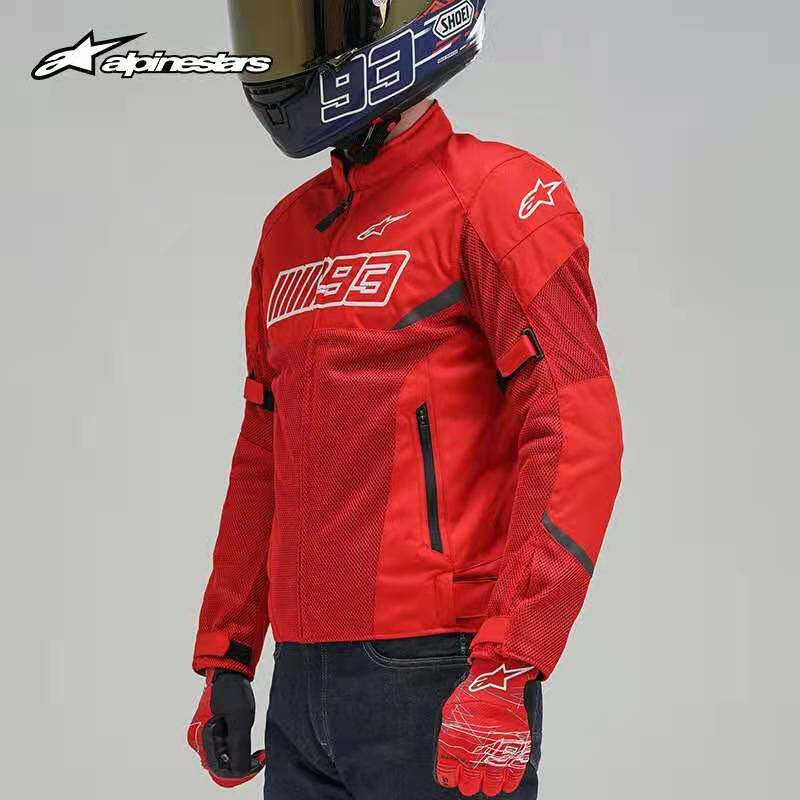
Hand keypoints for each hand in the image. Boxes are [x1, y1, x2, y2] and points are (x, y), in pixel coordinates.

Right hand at [187, 669, 265, 787]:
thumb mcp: (241, 719)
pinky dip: (237, 750)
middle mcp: (199, 742)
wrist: (228, 670)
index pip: (223, 772)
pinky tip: (249, 742)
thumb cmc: (233, 691)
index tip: (260, 760)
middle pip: (222, 768)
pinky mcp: (211, 732)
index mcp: (203, 740)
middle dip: (243, 765)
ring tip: (257, 749)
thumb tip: (240, 771)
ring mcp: (204, 737)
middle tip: (260, 755)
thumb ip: (239, 746)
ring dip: (241, 758)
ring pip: (224, 759)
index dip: (243, 772)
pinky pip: (223, 750)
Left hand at [435, 657, 537, 796]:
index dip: (450, 778)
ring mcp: (494, 753)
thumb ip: (448, 735)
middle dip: (469, 785)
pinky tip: (505, 784)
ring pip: (490, 784)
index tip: (454, 778)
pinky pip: (511, 776)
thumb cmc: (472, 694)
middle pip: (469, 784)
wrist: (496, 684)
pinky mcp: (514, 750)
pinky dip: (508, 784)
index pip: (447, 774)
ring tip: (488, 785)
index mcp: (453, 743)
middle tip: (471, 783)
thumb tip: (449, 754)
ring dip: (488, 787)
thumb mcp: (450, 713)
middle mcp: (472, 753)